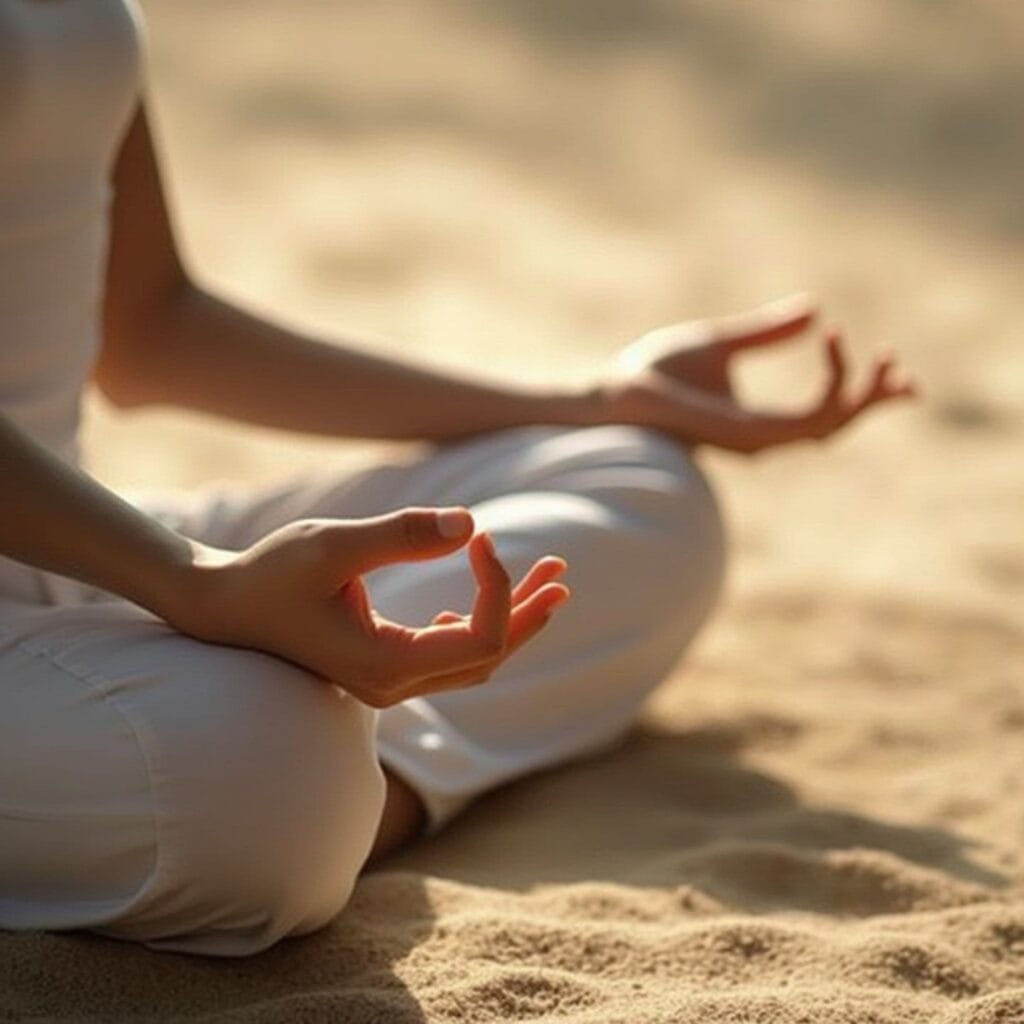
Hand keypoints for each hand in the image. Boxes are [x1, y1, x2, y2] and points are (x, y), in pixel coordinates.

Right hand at [168, 508, 568, 707]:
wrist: (221, 607)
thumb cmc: (269, 574)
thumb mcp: (333, 545)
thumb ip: (402, 535)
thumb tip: (470, 524)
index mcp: (387, 666)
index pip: (480, 640)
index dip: (497, 586)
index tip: (479, 535)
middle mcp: (394, 685)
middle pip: (489, 657)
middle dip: (530, 612)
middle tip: (563, 573)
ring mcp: (388, 681)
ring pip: (472, 658)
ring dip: (511, 617)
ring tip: (549, 580)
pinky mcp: (381, 666)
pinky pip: (447, 656)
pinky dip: (475, 626)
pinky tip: (476, 602)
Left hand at [597, 295, 917, 453]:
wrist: (618, 391)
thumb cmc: (656, 372)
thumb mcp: (721, 342)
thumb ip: (767, 332)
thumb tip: (814, 308)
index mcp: (757, 423)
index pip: (821, 415)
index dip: (856, 392)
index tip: (873, 351)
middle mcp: (762, 438)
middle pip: (836, 425)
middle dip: (875, 401)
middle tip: (907, 374)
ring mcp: (758, 441)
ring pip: (832, 425)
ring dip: (865, 394)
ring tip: (887, 357)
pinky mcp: (750, 436)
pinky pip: (808, 418)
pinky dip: (831, 384)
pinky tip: (833, 341)